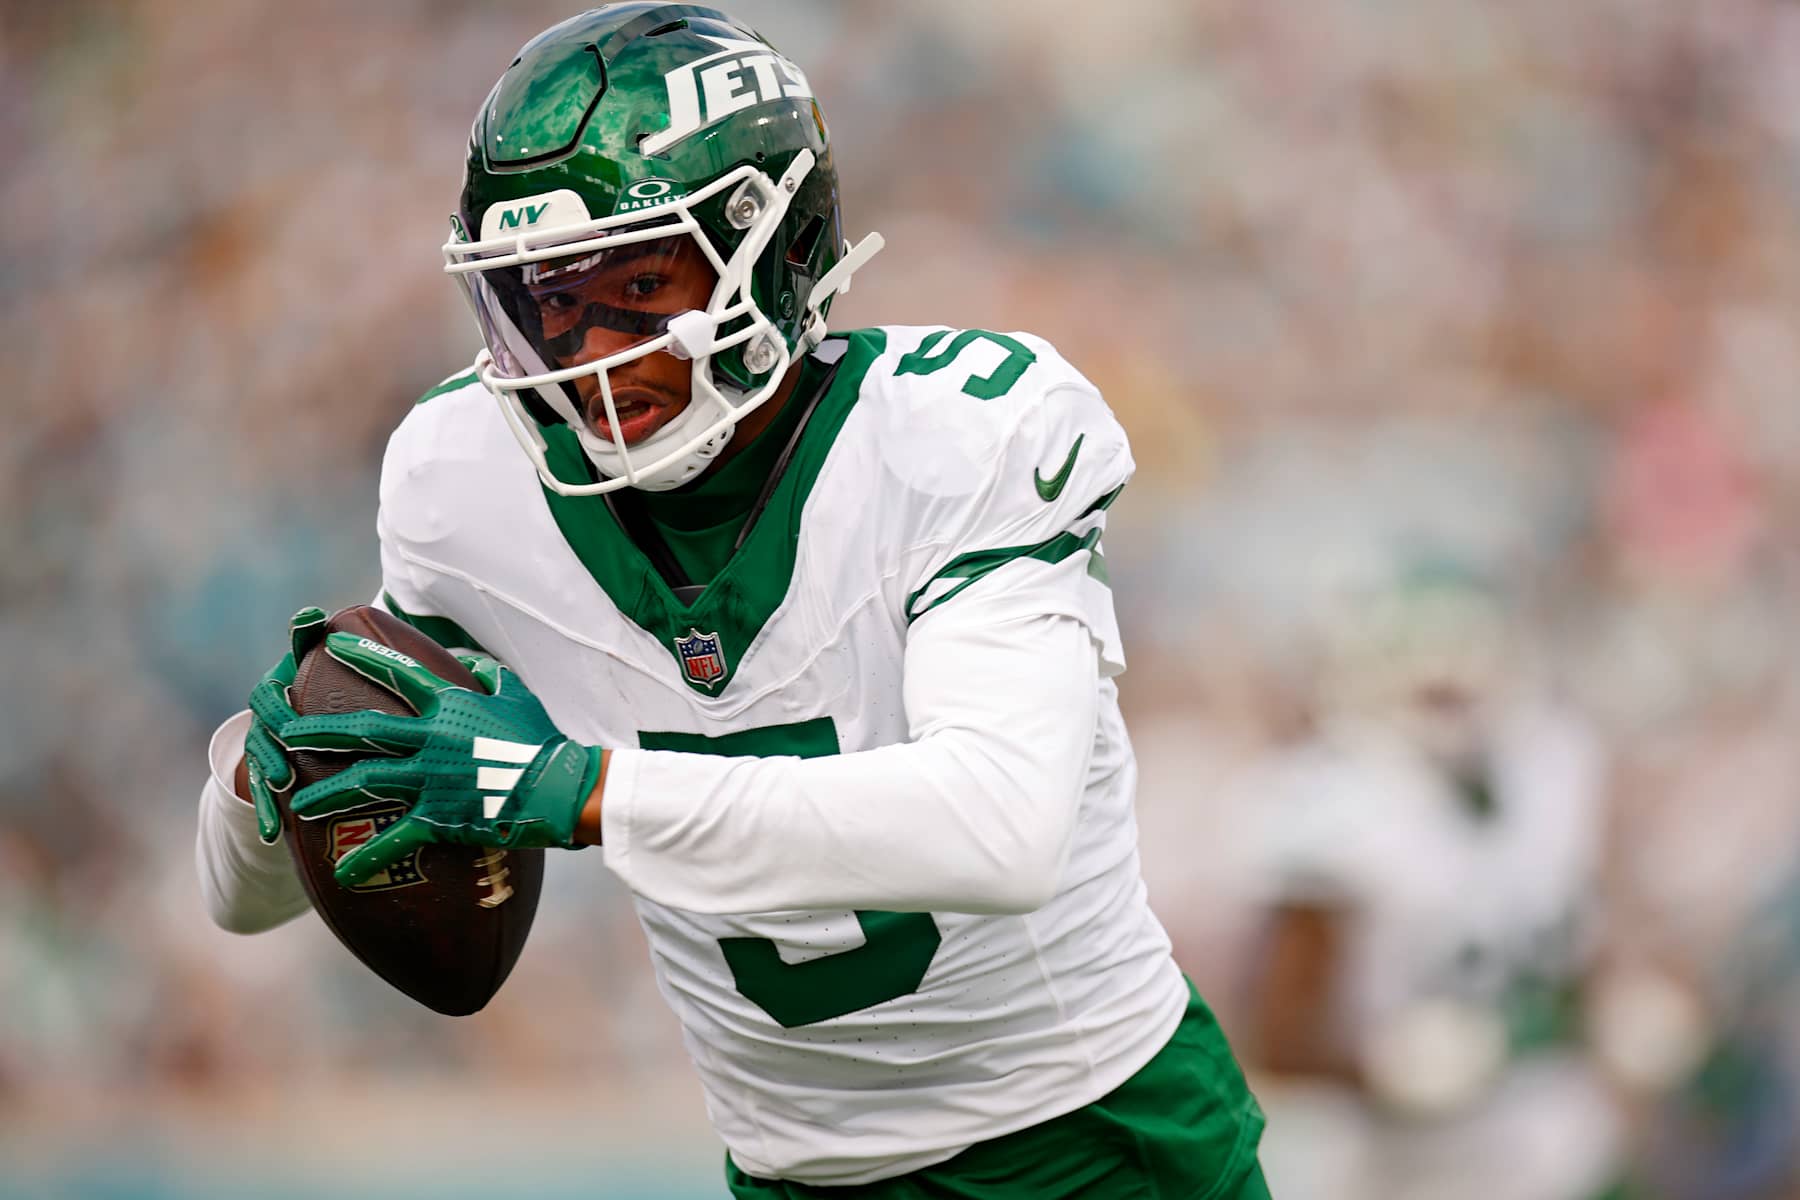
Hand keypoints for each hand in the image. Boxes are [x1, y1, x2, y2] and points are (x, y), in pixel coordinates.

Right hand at [242, 607, 329, 843]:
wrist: (306, 712)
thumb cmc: (319, 678)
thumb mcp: (312, 657)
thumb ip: (308, 637)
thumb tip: (311, 613)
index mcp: (276, 692)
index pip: (265, 696)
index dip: (275, 707)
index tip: (286, 714)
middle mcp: (265, 722)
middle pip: (261, 739)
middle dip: (270, 755)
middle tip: (286, 772)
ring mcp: (267, 751)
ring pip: (261, 771)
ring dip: (267, 790)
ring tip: (280, 806)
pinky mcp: (272, 777)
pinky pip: (266, 798)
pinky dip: (266, 815)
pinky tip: (272, 835)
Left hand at [276, 635, 601, 887]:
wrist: (560, 787)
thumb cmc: (542, 738)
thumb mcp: (516, 693)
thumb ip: (483, 672)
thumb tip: (460, 660)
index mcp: (448, 704)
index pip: (396, 673)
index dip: (361, 656)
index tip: (329, 644)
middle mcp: (430, 738)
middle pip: (362, 730)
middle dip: (318, 730)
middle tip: (284, 730)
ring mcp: (431, 779)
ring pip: (365, 782)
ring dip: (327, 792)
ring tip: (298, 803)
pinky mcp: (438, 817)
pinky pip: (395, 838)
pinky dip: (367, 856)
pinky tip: (342, 870)